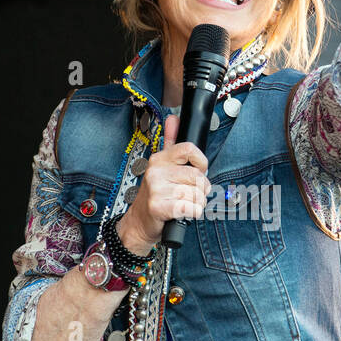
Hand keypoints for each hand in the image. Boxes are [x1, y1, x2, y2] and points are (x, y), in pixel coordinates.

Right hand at [121, 112, 211, 248]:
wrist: (139, 222)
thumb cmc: (155, 196)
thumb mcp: (162, 167)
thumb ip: (170, 143)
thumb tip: (173, 118)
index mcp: (159, 159)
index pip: (189, 149)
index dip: (201, 162)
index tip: (199, 170)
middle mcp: (156, 171)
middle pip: (197, 176)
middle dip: (201, 190)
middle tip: (191, 195)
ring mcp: (156, 189)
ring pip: (195, 194)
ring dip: (197, 204)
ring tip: (185, 205)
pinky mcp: (158, 207)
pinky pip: (190, 208)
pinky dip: (193, 213)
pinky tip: (184, 213)